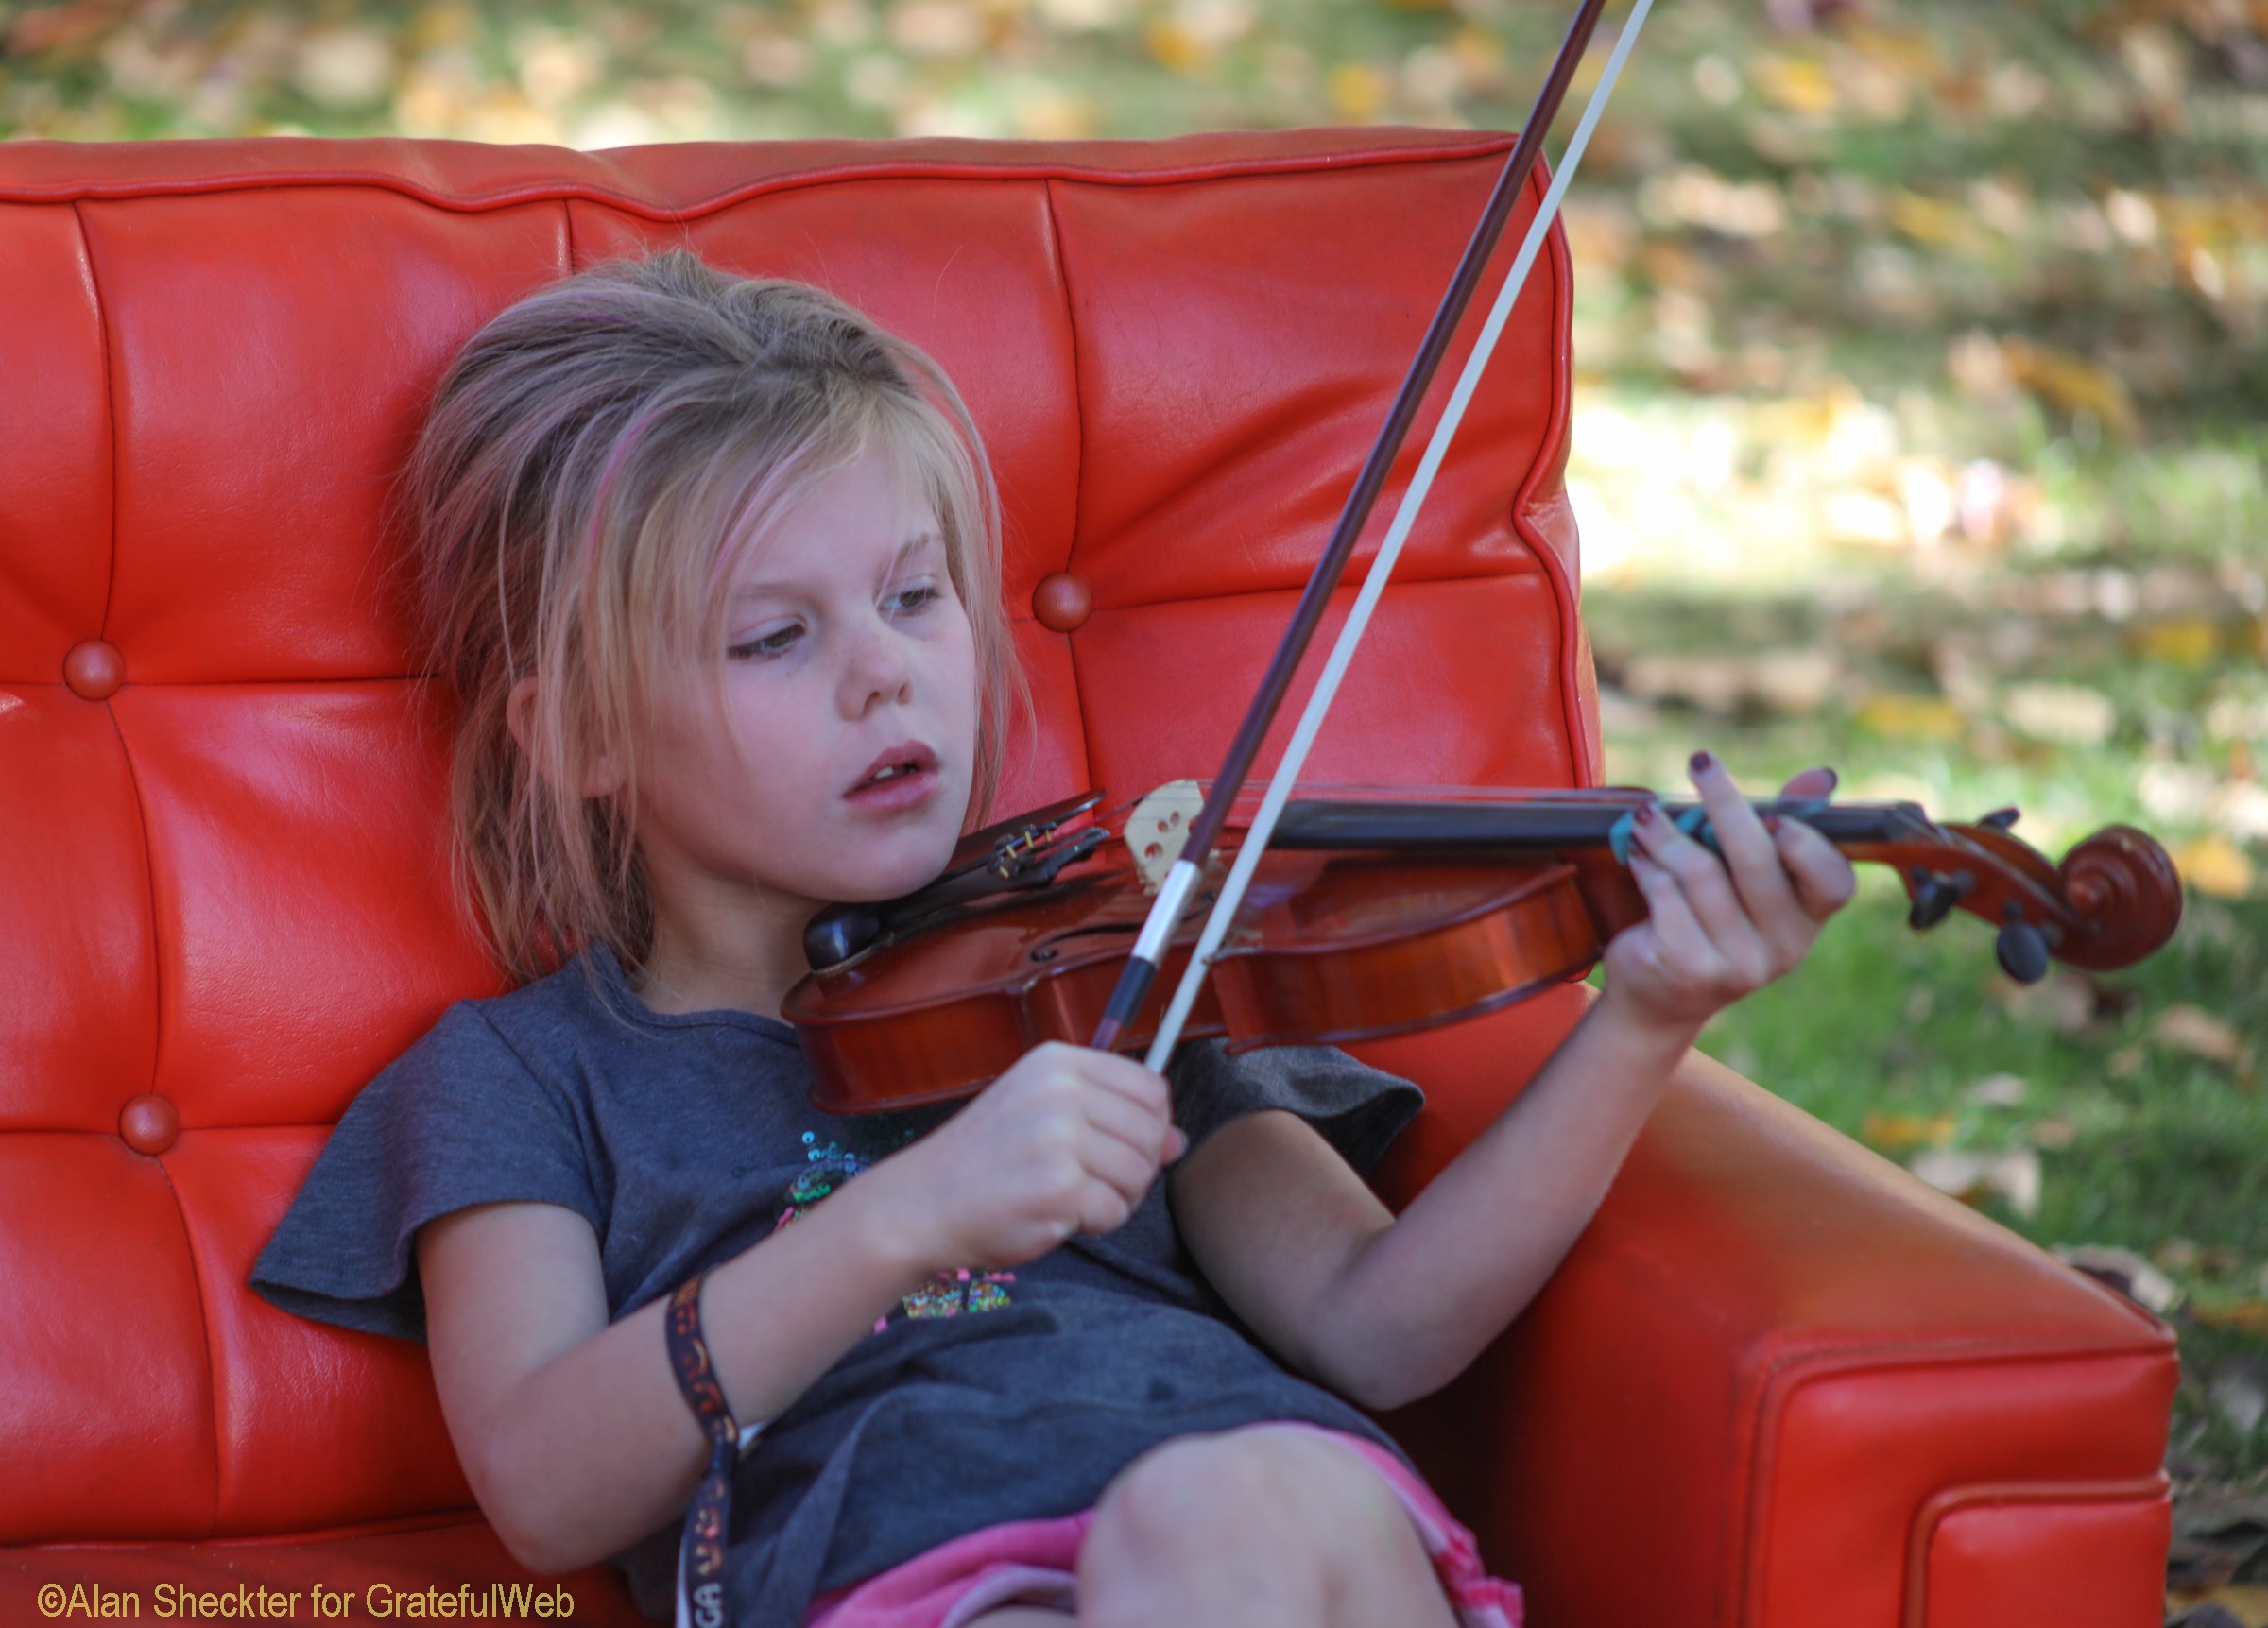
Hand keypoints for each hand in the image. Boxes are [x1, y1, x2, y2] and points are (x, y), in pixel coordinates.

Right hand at [865, 1041, 1185, 1272]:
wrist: (921, 1203)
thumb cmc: (984, 1161)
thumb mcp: (1044, 1116)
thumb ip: (1112, 1119)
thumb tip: (1178, 1141)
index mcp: (1058, 1063)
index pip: (1151, 1087)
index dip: (1151, 1125)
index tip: (1119, 1146)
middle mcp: (1060, 1092)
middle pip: (1152, 1133)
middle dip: (1133, 1168)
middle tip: (1087, 1181)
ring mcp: (1059, 1139)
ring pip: (1140, 1175)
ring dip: (1114, 1199)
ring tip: (1068, 1197)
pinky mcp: (1059, 1189)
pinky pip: (1115, 1212)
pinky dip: (1093, 1224)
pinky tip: (1055, 1215)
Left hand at [1599, 755, 1856, 1040]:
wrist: (1660, 999)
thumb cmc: (1711, 921)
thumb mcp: (1750, 878)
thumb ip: (1785, 825)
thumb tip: (1824, 775)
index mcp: (1808, 920)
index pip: (1834, 883)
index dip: (1809, 846)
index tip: (1773, 814)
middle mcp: (1783, 948)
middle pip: (1756, 859)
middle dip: (1724, 802)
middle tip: (1701, 763)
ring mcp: (1738, 963)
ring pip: (1700, 870)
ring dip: (1666, 834)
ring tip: (1646, 818)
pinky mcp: (1690, 967)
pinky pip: (1665, 894)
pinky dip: (1647, 866)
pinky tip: (1637, 857)